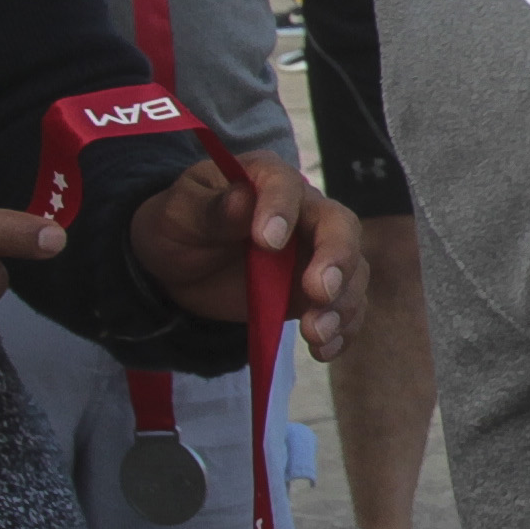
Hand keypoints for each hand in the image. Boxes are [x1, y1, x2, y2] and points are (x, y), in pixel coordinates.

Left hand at [127, 152, 367, 361]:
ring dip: (342, 303)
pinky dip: (342, 330)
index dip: (282, 211)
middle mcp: (305, 210)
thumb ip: (211, 209)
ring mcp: (317, 252)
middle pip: (339, 226)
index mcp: (268, 178)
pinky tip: (322, 350)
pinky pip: (344, 307)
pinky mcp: (317, 291)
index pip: (287, 186)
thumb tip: (243, 201)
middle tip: (319, 291)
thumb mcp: (178, 213)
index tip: (265, 242)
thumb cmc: (178, 226)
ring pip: (351, 271)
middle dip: (336, 259)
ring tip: (316, 333)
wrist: (177, 267)